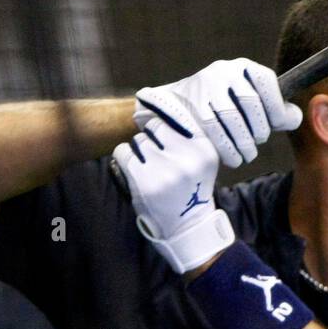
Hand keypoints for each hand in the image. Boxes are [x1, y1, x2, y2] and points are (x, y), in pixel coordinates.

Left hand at [112, 100, 234, 273]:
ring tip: (150, 168)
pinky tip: (137, 172)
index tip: (163, 131)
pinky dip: (124, 160)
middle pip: (157, 126)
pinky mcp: (142, 178)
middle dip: (153, 138)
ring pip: (139, 140)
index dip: (166, 122)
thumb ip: (188, 136)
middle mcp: (187, 156)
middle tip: (158, 155)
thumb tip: (161, 103)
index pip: (177, 118)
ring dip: (140, 151)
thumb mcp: (202, 160)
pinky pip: (122, 152)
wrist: (185, 224)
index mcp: (205, 149)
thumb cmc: (191, 188)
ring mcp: (164, 168)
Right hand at [134, 58, 301, 167]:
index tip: (277, 125)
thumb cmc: (228, 106)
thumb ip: (277, 110)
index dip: (276, 105)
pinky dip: (227, 148)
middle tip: (259, 142)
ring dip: (243, 142)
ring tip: (248, 156)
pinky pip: (213, 129)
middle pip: (249, 102)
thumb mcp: (253, 103)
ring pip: (231, 117)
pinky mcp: (192, 104)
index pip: (266, 81)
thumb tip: (294, 118)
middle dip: (259, 127)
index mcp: (245, 67)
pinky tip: (234, 159)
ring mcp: (205, 85)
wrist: (181, 105)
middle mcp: (224, 70)